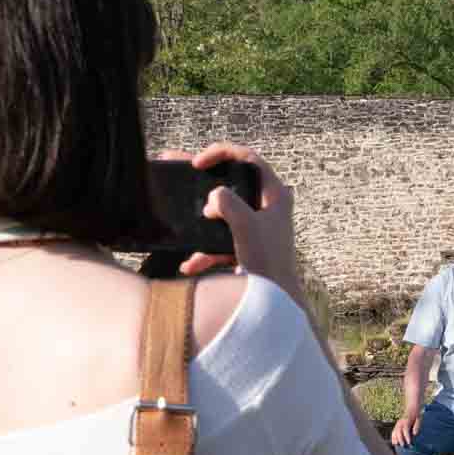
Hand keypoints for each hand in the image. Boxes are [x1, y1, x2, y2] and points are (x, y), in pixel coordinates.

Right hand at [174, 144, 294, 288]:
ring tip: (178, 221)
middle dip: (202, 183)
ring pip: (221, 215)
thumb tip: (214, 197)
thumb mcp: (247, 225)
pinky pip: (220, 243)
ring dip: (201, 223)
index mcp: (274, 194)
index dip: (221, 153)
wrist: (275, 301)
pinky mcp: (246, 247)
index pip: (247, 158)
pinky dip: (205, 253)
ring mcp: (255, 227)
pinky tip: (190, 264)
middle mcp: (266, 206)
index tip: (198, 163)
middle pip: (230, 184)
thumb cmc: (269, 261)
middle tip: (177, 168)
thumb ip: (228, 203)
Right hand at [390, 408, 420, 446]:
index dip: (407, 437)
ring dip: (395, 439)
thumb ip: (417, 427)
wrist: (412, 407)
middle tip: (403, 446)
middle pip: (398, 432)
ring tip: (397, 446)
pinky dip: (393, 438)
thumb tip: (414, 434)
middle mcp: (400, 423)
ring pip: (394, 432)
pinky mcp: (396, 426)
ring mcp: (397, 424)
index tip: (409, 443)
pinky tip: (394, 443)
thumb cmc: (416, 415)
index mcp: (406, 421)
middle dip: (400, 439)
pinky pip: (393, 432)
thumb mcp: (419, 419)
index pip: (405, 430)